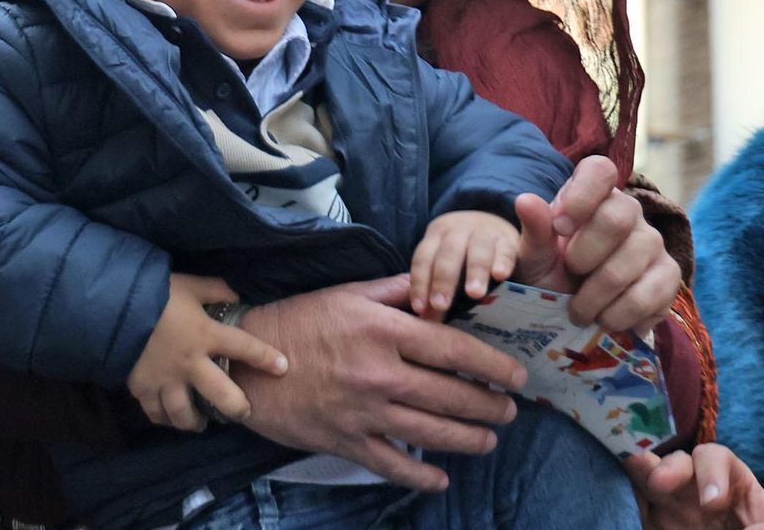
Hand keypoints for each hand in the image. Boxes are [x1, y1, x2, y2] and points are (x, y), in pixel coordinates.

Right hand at [126, 274, 287, 431]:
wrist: (112, 308)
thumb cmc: (156, 294)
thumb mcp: (190, 285)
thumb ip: (216, 290)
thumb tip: (236, 296)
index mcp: (206, 335)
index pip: (244, 348)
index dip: (266, 358)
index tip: (283, 367)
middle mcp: (190, 363)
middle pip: (221, 395)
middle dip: (237, 408)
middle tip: (245, 413)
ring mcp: (165, 380)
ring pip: (184, 413)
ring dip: (196, 422)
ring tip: (203, 425)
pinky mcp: (142, 388)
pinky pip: (155, 412)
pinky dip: (164, 418)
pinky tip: (170, 418)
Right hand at [231, 274, 527, 491]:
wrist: (247, 362)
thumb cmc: (301, 320)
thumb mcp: (351, 293)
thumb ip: (399, 290)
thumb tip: (438, 285)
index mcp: (384, 331)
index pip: (453, 348)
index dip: (492, 365)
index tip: (516, 375)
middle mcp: (379, 373)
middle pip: (450, 394)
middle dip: (489, 406)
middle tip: (509, 410)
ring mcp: (363, 412)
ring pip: (430, 432)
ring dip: (468, 439)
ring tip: (490, 438)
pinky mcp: (344, 441)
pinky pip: (392, 464)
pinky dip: (420, 475)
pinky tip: (441, 478)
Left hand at [410, 210, 520, 319]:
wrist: (496, 231)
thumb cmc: (465, 257)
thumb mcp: (448, 268)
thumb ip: (435, 291)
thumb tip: (424, 321)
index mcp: (438, 236)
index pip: (424, 257)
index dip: (420, 283)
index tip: (420, 308)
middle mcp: (459, 230)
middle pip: (449, 252)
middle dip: (444, 280)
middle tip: (442, 305)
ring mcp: (485, 232)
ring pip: (478, 248)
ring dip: (475, 271)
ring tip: (474, 294)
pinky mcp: (508, 239)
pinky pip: (505, 249)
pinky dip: (502, 262)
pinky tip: (500, 276)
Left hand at [513, 155, 681, 331]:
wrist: (578, 314)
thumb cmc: (554, 274)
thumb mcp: (536, 257)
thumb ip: (534, 231)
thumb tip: (525, 201)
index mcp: (593, 195)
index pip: (600, 170)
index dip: (581, 196)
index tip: (559, 227)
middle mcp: (629, 211)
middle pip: (616, 220)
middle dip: (583, 258)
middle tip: (570, 276)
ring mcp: (653, 242)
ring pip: (628, 266)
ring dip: (595, 299)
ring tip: (581, 311)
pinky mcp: (669, 275)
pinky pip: (647, 296)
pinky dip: (618, 316)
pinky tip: (606, 318)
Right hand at [625, 444, 763, 529]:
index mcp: (731, 486)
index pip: (716, 458)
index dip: (711, 472)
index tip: (711, 502)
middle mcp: (695, 489)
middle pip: (678, 463)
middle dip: (667, 466)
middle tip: (658, 482)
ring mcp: (669, 507)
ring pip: (647, 478)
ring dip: (637, 471)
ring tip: (627, 467)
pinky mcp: (649, 524)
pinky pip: (632, 507)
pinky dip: (622, 498)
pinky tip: (615, 496)